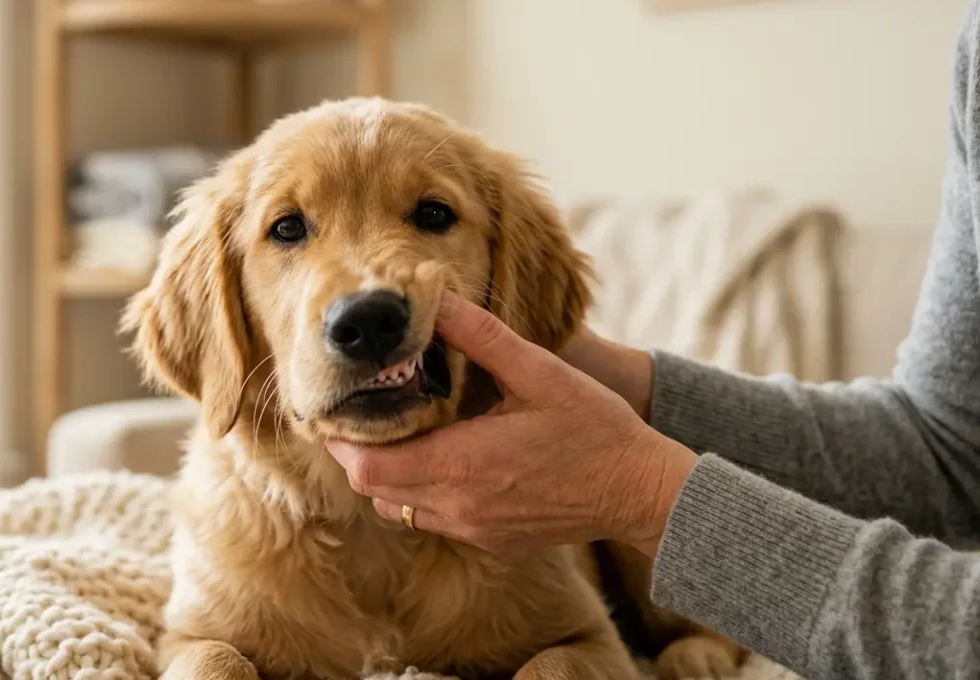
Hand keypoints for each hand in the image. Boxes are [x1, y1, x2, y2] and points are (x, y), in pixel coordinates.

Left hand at [325, 290, 697, 555]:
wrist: (640, 492)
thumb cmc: (594, 429)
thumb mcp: (538, 372)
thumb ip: (480, 336)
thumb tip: (435, 298)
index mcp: (460, 464)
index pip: (366, 466)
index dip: (341, 440)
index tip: (338, 409)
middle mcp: (457, 505)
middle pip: (372, 489)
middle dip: (357, 453)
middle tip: (360, 414)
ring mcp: (472, 528)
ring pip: (397, 509)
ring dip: (387, 475)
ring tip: (397, 434)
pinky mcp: (489, 539)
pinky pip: (431, 520)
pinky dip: (418, 493)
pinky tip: (440, 458)